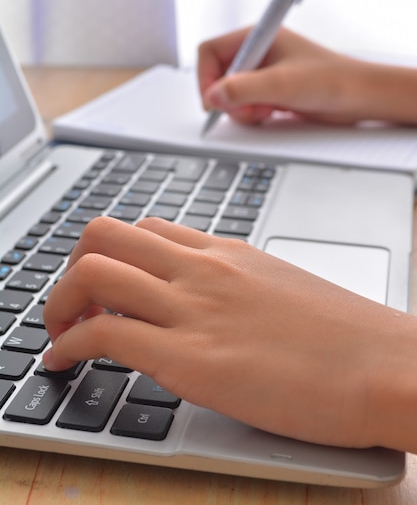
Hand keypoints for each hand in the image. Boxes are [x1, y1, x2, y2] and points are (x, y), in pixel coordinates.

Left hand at [43, 216, 416, 451]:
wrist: (386, 365)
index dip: (110, 253)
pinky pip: (104, 336)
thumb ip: (234, 286)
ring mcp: (194, 310)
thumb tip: (206, 301)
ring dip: (58, 302)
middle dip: (72, 266)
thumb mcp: (280, 288)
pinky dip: (68, 345)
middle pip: (105, 234)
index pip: (145, 229)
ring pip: (93, 273)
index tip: (101, 282)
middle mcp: (202, 270)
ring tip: (60, 332)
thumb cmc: (346, 334)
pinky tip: (66, 362)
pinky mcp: (192, 359)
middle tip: (70, 302)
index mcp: (225, 253)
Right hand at [198, 27, 416, 124]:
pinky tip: (271, 113)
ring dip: (241, 109)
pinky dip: (252, 115)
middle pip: (217, 76)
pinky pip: (245, 105)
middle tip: (246, 108)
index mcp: (257, 37)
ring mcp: (263, 73)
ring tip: (264, 110)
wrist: (359, 98)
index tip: (214, 100)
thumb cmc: (332, 80)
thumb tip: (212, 97)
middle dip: (228, 98)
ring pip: (230, 95)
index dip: (206, 77)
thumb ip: (243, 88)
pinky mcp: (270, 92)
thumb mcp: (282, 84)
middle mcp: (257, 53)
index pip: (210, 52)